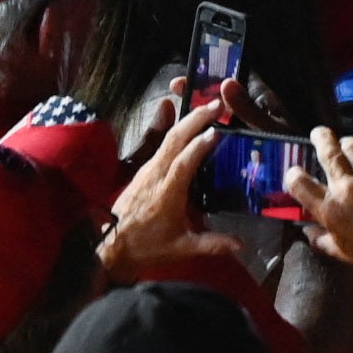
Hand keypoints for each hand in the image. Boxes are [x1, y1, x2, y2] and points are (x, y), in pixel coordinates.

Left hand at [96, 96, 244, 283]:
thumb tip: (242, 245)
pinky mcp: (143, 171)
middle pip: (174, 139)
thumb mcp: (181, 247)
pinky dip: (177, 131)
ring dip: (187, 121)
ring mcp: (146, 170)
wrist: (109, 247)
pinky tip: (188, 126)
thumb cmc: (146, 246)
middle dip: (195, 118)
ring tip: (207, 109)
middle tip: (217, 105)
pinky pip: (162, 145)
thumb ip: (212, 244)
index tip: (217, 131)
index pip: (184, 162)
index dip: (199, 146)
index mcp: (166, 193)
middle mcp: (154, 175)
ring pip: (167, 138)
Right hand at [287, 128, 352, 287]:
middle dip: (321, 138)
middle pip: (328, 152)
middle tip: (319, 132)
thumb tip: (306, 230)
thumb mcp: (337, 249)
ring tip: (347, 143)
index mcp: (328, 209)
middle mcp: (347, 189)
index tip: (295, 172)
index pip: (299, 182)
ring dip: (347, 142)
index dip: (293, 174)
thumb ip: (319, 237)